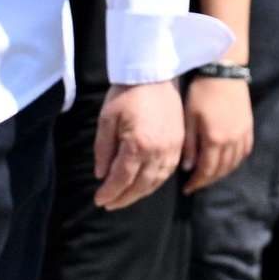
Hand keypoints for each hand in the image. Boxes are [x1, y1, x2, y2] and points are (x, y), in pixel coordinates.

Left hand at [92, 77, 183, 208]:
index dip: (110, 192)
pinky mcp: (180, 144)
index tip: (99, 200)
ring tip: (124, 199)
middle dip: (123, 198)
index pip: (122, 178)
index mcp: (138, 144)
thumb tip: (102, 175)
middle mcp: (158, 151)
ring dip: (139, 194)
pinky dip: (155, 183)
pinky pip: (168, 172)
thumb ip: (103, 149)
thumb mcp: (107, 118)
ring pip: (156, 182)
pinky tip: (145, 186)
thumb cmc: (127, 93)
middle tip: (109, 205)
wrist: (156, 74)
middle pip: (140, 185)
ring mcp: (172, 149)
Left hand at [180, 73, 253, 191]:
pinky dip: (235, 162)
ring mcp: (242, 134)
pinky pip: (244, 152)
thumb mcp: (189, 117)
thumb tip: (187, 167)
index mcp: (215, 139)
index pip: (206, 170)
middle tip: (196, 185)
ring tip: (209, 176)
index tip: (186, 188)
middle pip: (220, 170)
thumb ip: (189, 144)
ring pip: (233, 164)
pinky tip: (227, 163)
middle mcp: (232, 141)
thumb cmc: (201, 91)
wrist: (223, 71)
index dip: (196, 182)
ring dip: (221, 174)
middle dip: (207, 180)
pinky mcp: (248, 127)